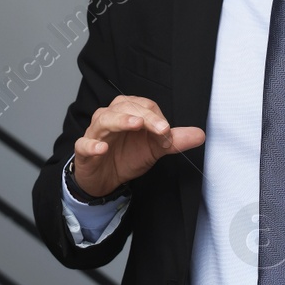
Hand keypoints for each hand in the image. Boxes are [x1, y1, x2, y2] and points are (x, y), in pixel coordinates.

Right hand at [71, 94, 204, 196]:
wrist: (104, 178)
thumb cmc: (126, 156)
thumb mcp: (154, 149)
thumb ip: (175, 140)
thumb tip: (200, 134)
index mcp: (128, 112)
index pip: (145, 106)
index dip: (158, 119)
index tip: (169, 134)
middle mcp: (110, 117)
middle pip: (126, 108)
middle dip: (146, 117)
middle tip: (162, 129)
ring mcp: (95, 132)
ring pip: (105, 120)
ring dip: (120, 121)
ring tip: (135, 124)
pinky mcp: (84, 150)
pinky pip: (85, 144)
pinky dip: (92, 145)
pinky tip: (101, 148)